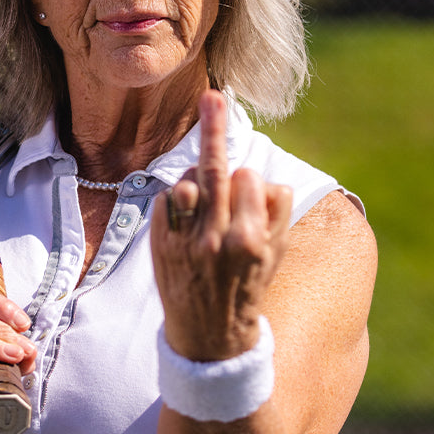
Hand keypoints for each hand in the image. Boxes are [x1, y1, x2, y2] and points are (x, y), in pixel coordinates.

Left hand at [150, 91, 291, 360]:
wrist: (209, 337)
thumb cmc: (247, 287)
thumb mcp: (275, 254)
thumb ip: (275, 213)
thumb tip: (267, 178)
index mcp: (250, 240)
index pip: (248, 178)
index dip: (248, 180)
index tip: (247, 184)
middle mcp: (214, 238)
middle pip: (213, 169)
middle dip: (214, 129)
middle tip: (213, 96)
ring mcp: (183, 241)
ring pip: (186, 183)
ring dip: (195, 181)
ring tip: (203, 201)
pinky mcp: (159, 243)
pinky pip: (166, 201)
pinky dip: (176, 202)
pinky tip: (185, 220)